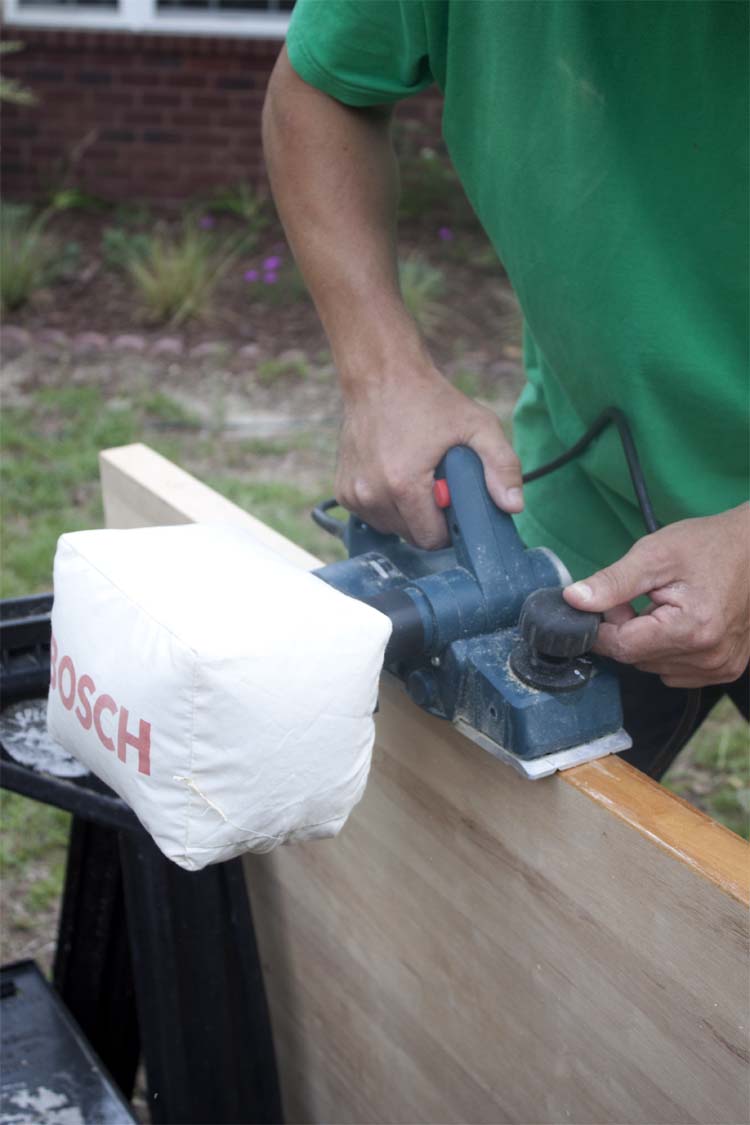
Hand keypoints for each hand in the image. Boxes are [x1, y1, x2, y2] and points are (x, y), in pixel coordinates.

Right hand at [336, 362, 522, 548]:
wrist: (380, 376)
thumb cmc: (429, 400)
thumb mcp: (478, 425)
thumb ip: (502, 466)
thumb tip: (514, 506)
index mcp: (403, 485)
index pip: (432, 539)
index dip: (450, 525)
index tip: (453, 500)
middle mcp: (372, 494)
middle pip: (412, 536)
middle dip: (429, 519)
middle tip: (437, 484)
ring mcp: (353, 494)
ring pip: (391, 529)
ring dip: (408, 514)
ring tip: (415, 477)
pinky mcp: (343, 491)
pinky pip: (373, 517)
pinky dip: (387, 505)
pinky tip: (394, 476)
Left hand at [563, 505, 749, 687]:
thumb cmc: (707, 545)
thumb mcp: (654, 554)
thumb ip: (612, 582)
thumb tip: (573, 600)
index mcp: (692, 629)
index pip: (622, 647)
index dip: (602, 627)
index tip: (606, 604)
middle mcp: (709, 657)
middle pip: (636, 658)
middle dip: (626, 629)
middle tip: (641, 596)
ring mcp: (720, 667)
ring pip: (652, 666)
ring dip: (646, 641)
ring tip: (663, 605)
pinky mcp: (725, 669)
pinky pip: (674, 670)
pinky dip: (666, 650)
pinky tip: (678, 622)